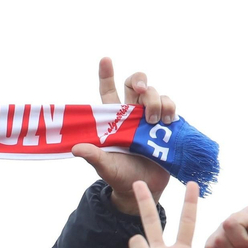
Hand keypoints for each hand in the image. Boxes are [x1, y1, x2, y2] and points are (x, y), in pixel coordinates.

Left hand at [73, 57, 175, 214]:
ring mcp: (150, 117)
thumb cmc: (120, 176)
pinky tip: (168, 120)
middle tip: (141, 90)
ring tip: (154, 121)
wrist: (144, 188)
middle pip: (135, 82)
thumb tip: (77, 148)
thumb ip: (94, 156)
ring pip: (154, 92)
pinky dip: (170, 107)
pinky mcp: (167, 124)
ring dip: (156, 101)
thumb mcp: (105, 167)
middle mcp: (131, 113)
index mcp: (113, 119)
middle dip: (140, 79)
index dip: (106, 74)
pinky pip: (170, 105)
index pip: (108, 91)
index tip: (105, 59)